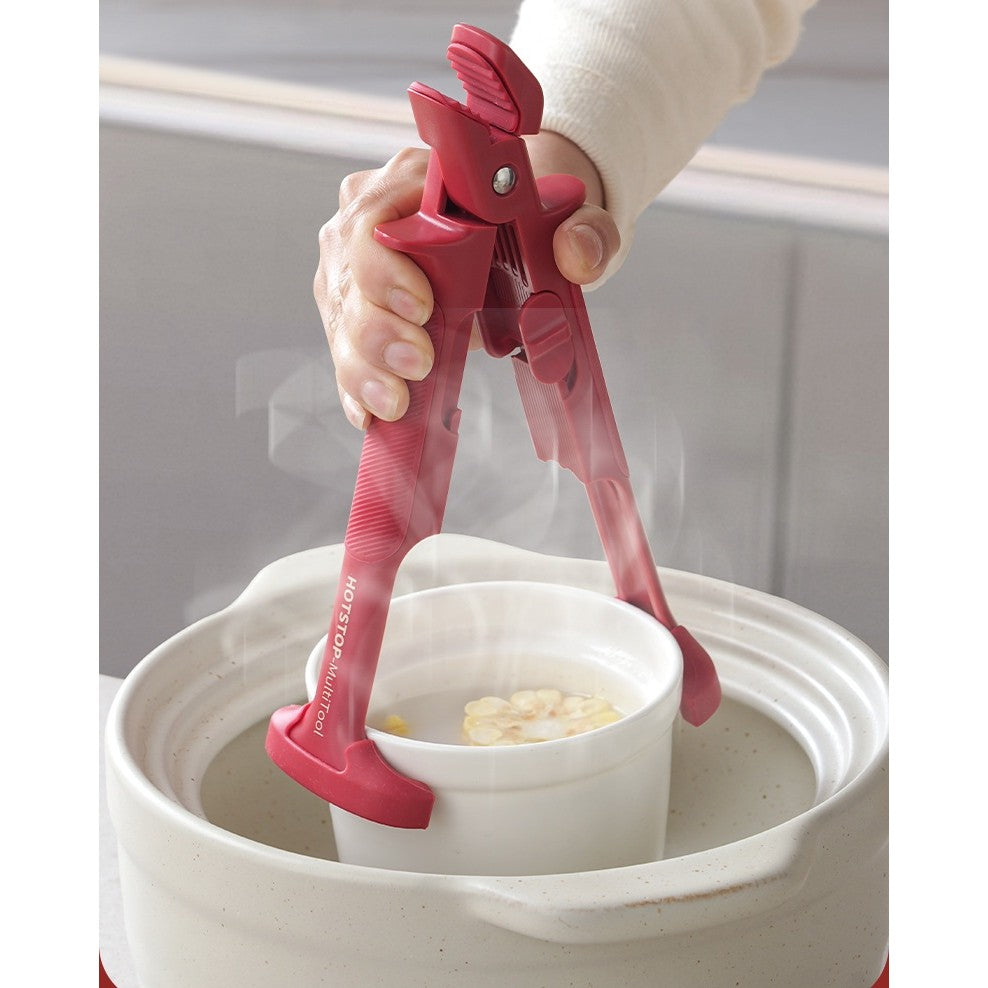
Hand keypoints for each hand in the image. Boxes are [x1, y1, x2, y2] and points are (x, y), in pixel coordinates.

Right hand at [314, 133, 619, 428]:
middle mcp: (371, 216)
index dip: (386, 266)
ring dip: (364, 367)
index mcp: (415, 178)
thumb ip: (584, 231)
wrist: (519, 232)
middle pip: (348, 273)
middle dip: (377, 329)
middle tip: (418, 363)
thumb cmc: (530, 217)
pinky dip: (357, 385)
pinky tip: (369, 412)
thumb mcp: (572, 217)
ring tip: (396, 401)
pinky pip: (346, 348)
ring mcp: (356, 265)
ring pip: (341, 316)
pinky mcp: (356, 307)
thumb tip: (576, 253)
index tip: (422, 306)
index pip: (375, 214)